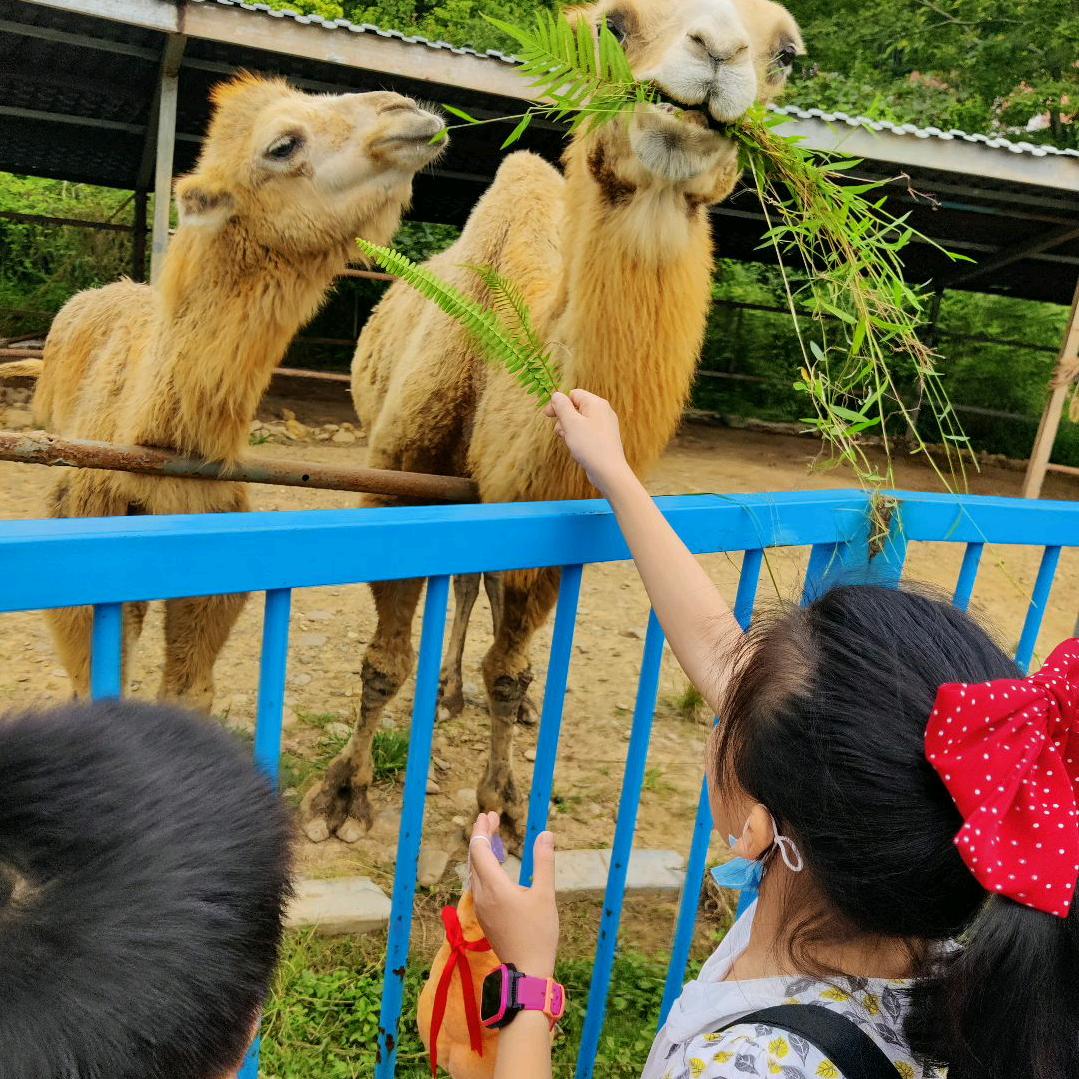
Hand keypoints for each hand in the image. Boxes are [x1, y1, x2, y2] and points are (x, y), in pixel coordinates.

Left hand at [469, 812, 558, 978]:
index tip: (488, 814)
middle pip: (474, 858)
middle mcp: (482, 895)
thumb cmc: (539, 933)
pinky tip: (495, 866)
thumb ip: (544, 862)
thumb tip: (546, 834)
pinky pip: (478, 883)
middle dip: (481, 835)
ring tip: (493, 836)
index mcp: (494, 887)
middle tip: (491, 818)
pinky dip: (484, 866)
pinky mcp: (485, 916)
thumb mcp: (546, 895)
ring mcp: (481, 907)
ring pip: (474, 871)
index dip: (482, 830)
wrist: (527, 972)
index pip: (479, 850)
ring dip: (482, 851)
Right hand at [544, 390, 632, 496]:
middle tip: (560, 432)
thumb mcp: (571, 423)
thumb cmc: (589, 445)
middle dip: (564, 419)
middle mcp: (603, 411)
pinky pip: (586, 432)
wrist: (608, 471)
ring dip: (569, 430)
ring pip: (580, 421)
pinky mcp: (604, 438)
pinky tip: (576, 448)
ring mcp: (605, 425)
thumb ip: (562, 406)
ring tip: (569, 441)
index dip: (559, 403)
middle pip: (576, 408)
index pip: (573, 394)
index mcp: (596, 403)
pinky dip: (578, 438)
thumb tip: (556, 395)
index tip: (548, 415)